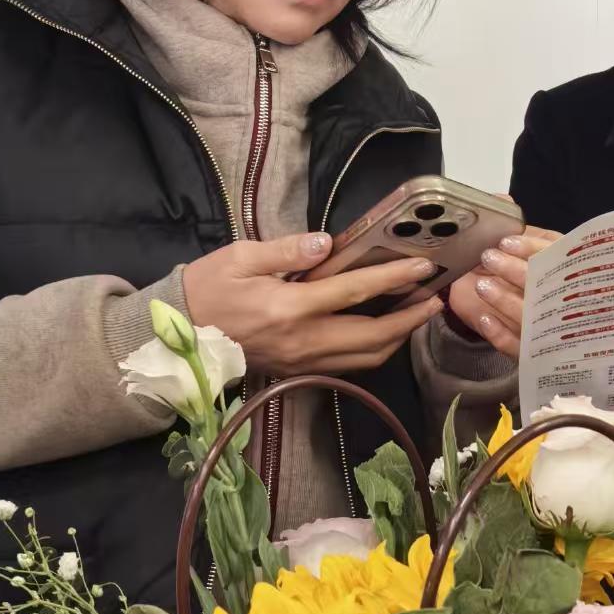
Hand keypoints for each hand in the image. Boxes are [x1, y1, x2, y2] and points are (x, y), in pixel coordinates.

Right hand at [184, 232, 444, 375]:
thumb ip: (286, 249)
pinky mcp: (299, 371)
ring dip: (397, 338)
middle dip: (410, 319)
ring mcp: (303, 361)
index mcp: (289, 308)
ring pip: (365, 358)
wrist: (178, 337)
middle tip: (435, 299)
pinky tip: (384, 332)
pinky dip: (373, 351)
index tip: (422, 268)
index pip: (354, 292)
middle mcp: (303, 341)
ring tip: (417, 315)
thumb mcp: (239, 257)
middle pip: (372, 336)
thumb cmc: (207, 291)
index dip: (392, 279)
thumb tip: (327, 242)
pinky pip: (348, 366)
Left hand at [448, 227, 561, 357]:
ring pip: (534, 318)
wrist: (485, 313)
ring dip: (507, 300)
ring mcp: (549, 329)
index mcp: (563, 266)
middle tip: (489, 258)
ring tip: (483, 286)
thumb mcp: (508, 250)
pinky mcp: (532, 353)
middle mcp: (562, 298)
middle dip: (517, 272)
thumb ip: (510, 228)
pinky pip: (521, 348)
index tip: (506, 242)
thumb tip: (504, 201)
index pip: (556, 256)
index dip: (532, 248)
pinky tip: (485, 320)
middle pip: (548, 287)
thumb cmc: (505, 275)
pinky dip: (502, 335)